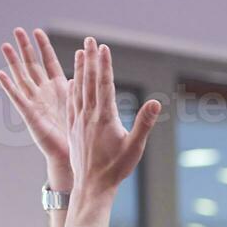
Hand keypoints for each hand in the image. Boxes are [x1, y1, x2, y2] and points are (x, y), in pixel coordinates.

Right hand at [0, 27, 72, 188]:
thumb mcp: (85, 106)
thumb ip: (82, 89)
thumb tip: (86, 74)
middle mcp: (45, 94)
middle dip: (25, 48)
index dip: (44, 48)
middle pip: (33, 66)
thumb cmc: (81, 135)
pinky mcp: (31, 117)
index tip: (37, 31)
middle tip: (17, 28)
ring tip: (4, 45)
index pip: (50, 63)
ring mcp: (36, 104)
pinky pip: (19, 100)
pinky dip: (9, 87)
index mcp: (60, 91)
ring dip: (13, 62)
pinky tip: (0, 75)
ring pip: (23, 78)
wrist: (74, 157)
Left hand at [65, 37, 160, 211]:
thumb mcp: (135, 147)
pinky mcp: (74, 128)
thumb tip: (155, 103)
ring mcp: (78, 121)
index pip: (103, 84)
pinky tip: (71, 81)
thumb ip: (144, 123)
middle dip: (89, 59)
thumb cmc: (116, 168)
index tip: (102, 47)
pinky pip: (72, 102)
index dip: (103, 65)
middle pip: (88, 81)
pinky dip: (72, 88)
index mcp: (104, 117)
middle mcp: (88, 115)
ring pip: (77, 89)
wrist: (92, 185)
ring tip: (79, 53)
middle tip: (89, 41)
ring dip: (79, 69)